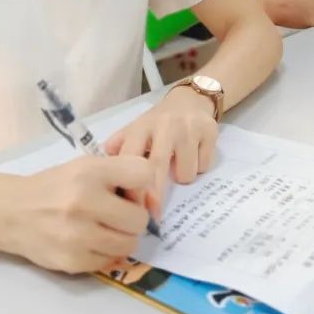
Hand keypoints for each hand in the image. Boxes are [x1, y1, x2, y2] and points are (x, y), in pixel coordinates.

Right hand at [5, 155, 154, 273]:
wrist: (13, 212)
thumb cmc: (57, 186)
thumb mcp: (87, 166)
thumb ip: (122, 173)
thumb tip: (154, 199)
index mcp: (90, 172)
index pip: (144, 174)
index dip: (143, 186)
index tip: (132, 192)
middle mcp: (83, 202)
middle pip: (140, 219)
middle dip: (133, 218)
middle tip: (118, 215)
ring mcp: (77, 235)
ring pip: (129, 244)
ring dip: (122, 238)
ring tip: (105, 228)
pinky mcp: (72, 261)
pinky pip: (109, 261)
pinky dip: (105, 253)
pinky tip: (90, 241)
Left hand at [103, 86, 218, 206]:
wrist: (190, 99)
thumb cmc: (158, 123)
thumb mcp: (136, 130)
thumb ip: (119, 149)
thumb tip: (103, 170)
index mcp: (142, 127)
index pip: (131, 160)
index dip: (130, 187)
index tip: (130, 208)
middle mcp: (165, 125)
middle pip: (157, 167)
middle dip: (154, 195)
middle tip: (154, 214)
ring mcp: (189, 128)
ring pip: (185, 173)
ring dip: (182, 177)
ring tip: (179, 164)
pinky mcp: (210, 131)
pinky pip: (203, 166)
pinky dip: (199, 167)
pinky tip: (194, 155)